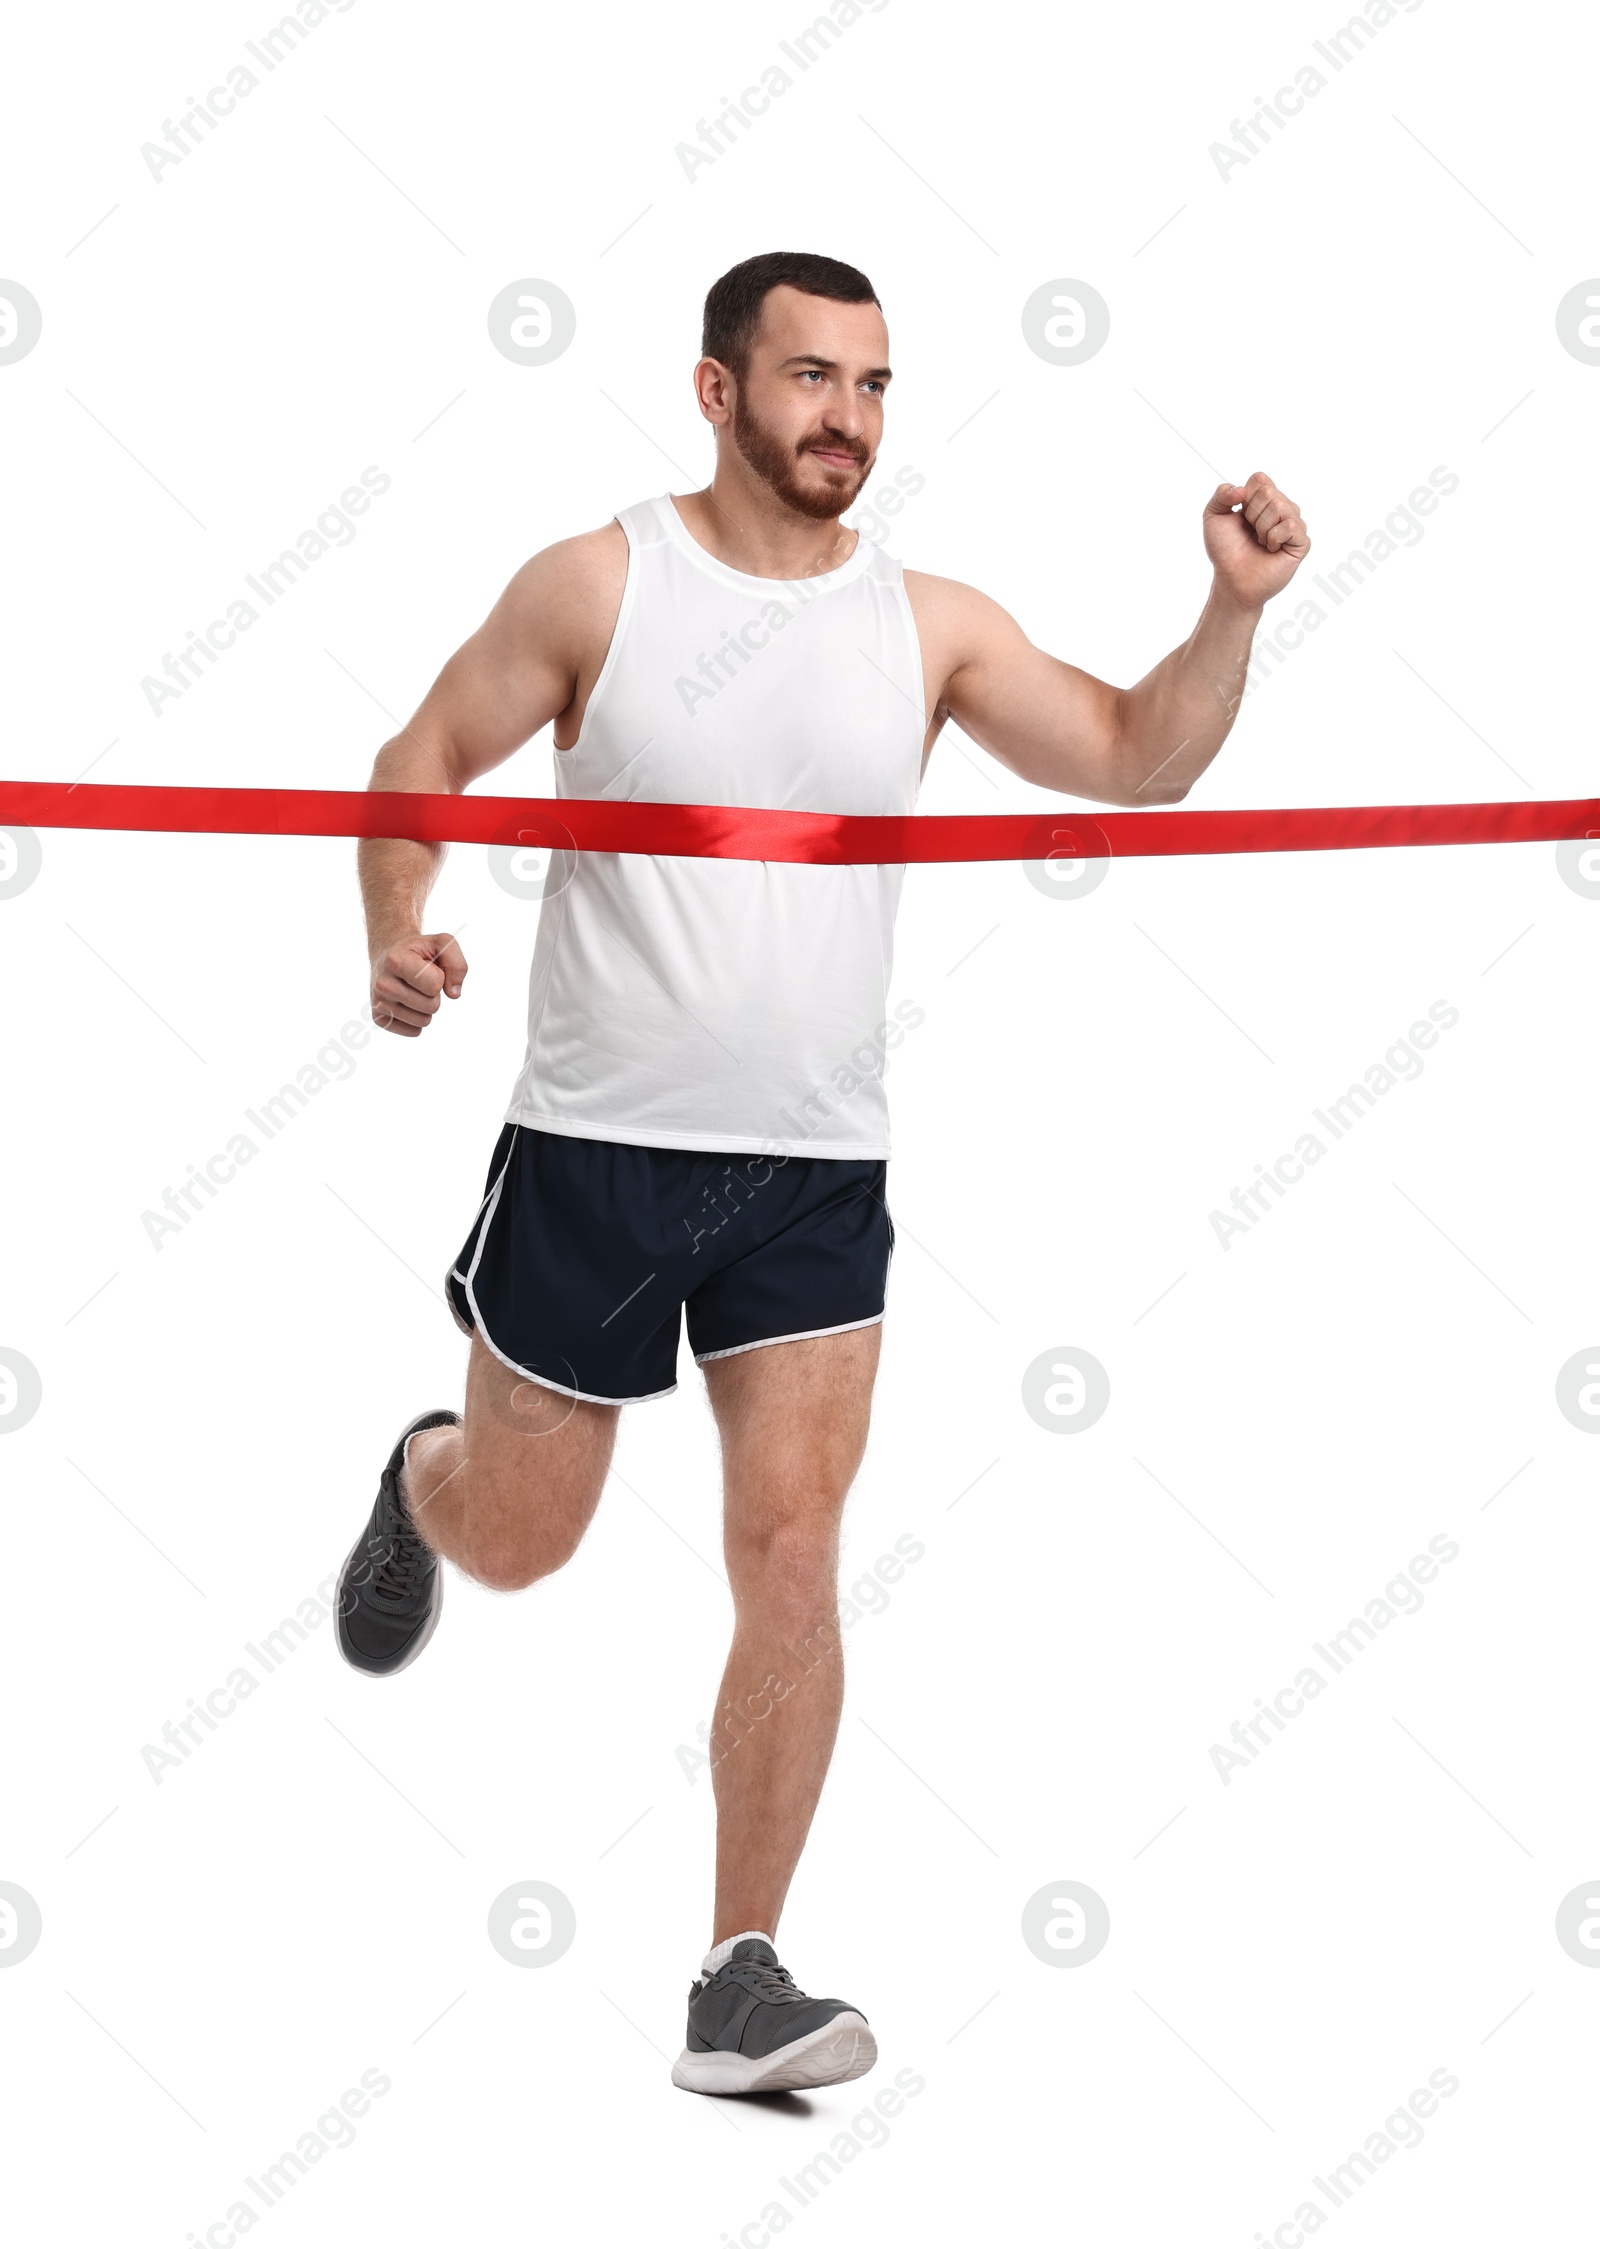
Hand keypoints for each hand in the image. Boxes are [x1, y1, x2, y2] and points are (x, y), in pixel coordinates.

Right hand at [370, 931, 467, 1037]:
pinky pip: (414, 1031)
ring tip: (413, 990)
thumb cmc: (419, 952)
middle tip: (420, 981)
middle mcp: (382, 984)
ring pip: (424, 1021)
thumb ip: (457, 964)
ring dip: (426, 1007)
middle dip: (434, 994)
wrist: (388, 957)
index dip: (440, 977)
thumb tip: (454, 994)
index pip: (434, 985)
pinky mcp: (379, 1019)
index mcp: (395, 961)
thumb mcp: (442, 944)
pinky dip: (417, 1019)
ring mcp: (378, 1003)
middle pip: (432, 1006)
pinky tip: (406, 1002)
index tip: (427, 968)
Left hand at [1203, 472, 1309, 608]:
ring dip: (1262, 528)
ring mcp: (1293, 525)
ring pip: (1280, 506)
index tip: (1240, 516)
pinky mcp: (1301, 542)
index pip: (1260, 479)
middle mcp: (1282, 509)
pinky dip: (1274, 538)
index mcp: (1264, 500)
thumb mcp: (1213, 516)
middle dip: (1252, 515)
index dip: (1246, 497)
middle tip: (1251, 534)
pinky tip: (1271, 549)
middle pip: (1269, 492)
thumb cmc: (1225, 551)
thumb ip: (1221, 494)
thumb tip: (1242, 489)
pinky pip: (1291, 526)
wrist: (1232, 579)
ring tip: (1261, 542)